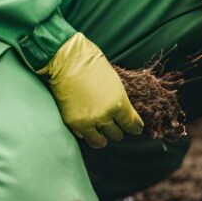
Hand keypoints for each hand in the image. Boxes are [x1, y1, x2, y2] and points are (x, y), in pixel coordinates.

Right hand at [36, 32, 143, 147]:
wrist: (66, 58)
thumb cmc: (91, 62)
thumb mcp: (114, 80)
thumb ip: (119, 99)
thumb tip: (123, 111)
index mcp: (119, 102)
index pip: (132, 125)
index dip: (135, 127)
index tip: (135, 128)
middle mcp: (105, 115)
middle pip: (117, 135)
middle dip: (118, 129)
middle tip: (115, 124)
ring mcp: (88, 121)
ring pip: (100, 142)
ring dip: (103, 136)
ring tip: (101, 130)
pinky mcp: (73, 123)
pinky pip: (84, 136)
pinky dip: (87, 132)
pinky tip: (87, 124)